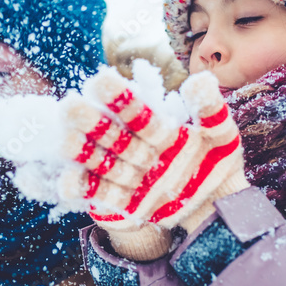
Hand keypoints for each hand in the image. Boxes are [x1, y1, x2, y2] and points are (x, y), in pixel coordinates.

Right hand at [60, 69, 248, 237]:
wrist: (220, 206)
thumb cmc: (220, 164)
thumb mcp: (221, 135)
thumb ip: (210, 109)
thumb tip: (199, 80)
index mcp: (157, 127)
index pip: (135, 110)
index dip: (119, 98)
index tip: (101, 80)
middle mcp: (138, 148)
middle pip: (111, 133)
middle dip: (91, 122)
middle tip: (69, 106)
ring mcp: (130, 174)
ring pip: (101, 160)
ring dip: (82, 152)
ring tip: (64, 141)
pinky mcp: (126, 201)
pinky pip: (101, 193)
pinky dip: (84, 188)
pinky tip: (67, 181)